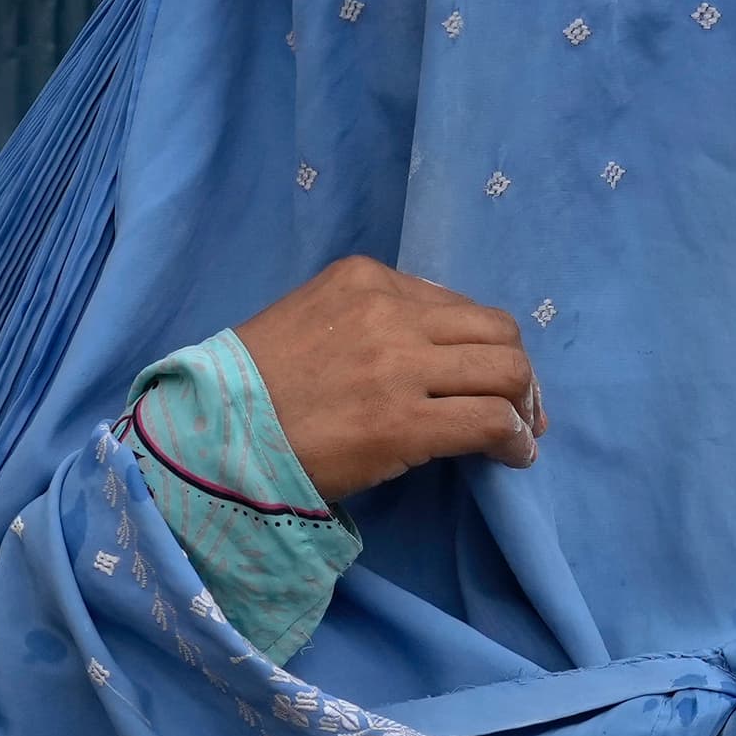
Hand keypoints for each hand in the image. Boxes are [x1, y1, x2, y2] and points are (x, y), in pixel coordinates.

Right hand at [234, 256, 542, 504]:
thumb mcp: (309, 319)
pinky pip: (492, 420)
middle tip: (520, 408)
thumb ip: (369, 320)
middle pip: (497, 330)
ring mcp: (400, 364)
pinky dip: (516, 439)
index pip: (455, 304)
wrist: (211, 436)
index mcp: (364, 278)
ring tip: (520, 433)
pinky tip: (513, 457)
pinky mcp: (406, 420)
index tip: (488, 379)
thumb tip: (433, 354)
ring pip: (507, 370)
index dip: (483, 345)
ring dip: (524, 404)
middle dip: (518, 372)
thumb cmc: (250, 389)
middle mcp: (389, 310)